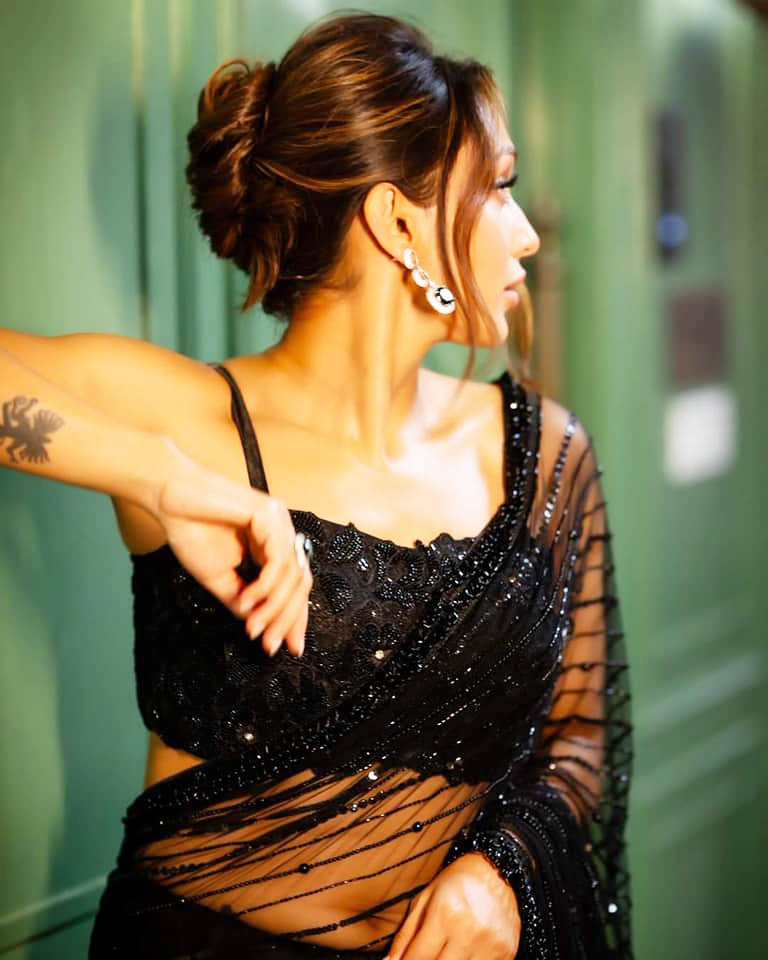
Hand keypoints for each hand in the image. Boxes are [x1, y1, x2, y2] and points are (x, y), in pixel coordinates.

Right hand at [147, 437, 312, 656]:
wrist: (168, 498)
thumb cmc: (190, 529)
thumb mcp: (220, 577)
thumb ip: (243, 599)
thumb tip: (260, 627)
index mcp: (274, 542)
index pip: (295, 584)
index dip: (295, 617)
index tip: (288, 647)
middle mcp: (282, 530)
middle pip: (301, 582)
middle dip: (288, 619)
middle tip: (272, 645)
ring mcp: (279, 520)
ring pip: (292, 575)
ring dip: (274, 608)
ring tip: (253, 627)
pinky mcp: (268, 515)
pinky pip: (278, 561)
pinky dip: (265, 587)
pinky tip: (247, 601)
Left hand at [385, 852, 520, 959]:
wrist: (498, 870)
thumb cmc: (455, 884)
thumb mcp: (424, 900)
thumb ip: (405, 936)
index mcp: (444, 914)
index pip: (417, 959)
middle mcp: (469, 931)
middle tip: (425, 955)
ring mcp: (491, 946)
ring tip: (443, 953)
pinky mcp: (507, 954)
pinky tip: (460, 955)